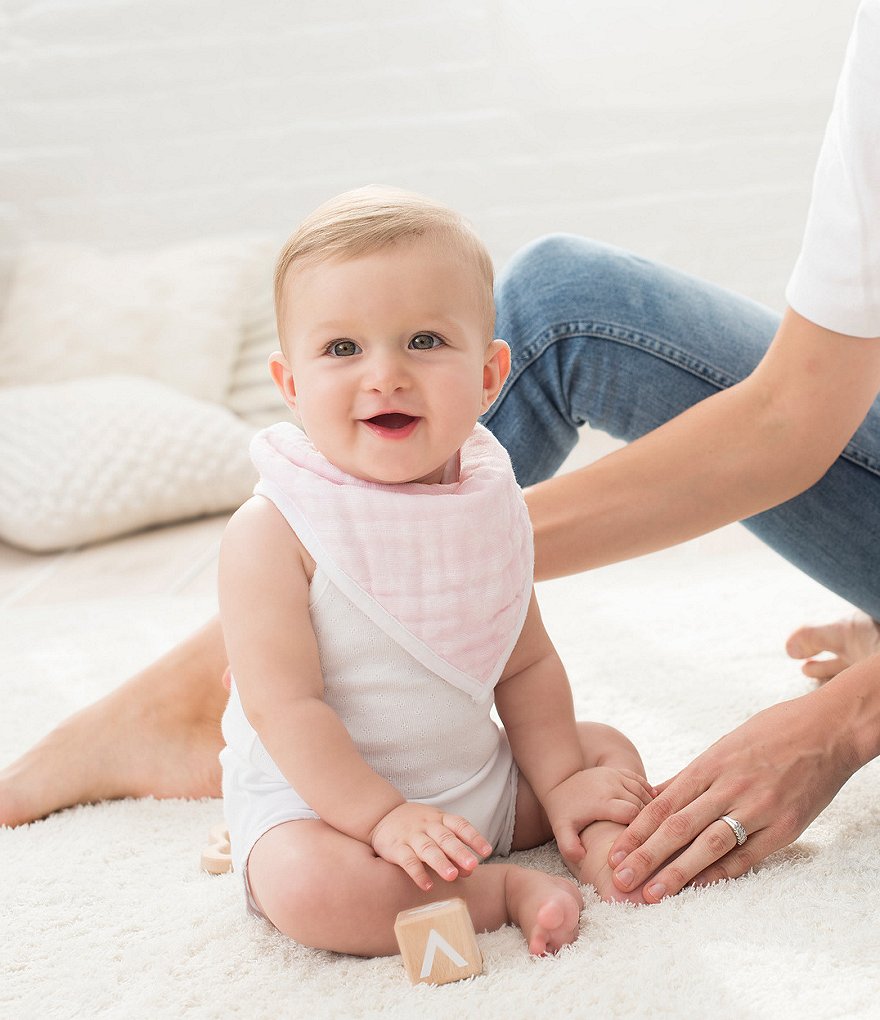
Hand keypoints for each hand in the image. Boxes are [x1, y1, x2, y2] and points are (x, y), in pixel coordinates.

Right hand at [369, 803, 492, 890]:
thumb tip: (471, 869)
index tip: (487, 852)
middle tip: (472, 866)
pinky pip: (407, 860)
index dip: (474, 838)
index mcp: (440, 819)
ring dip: (440, 862)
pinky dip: (417, 873)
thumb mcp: (436, 828)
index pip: (460, 825)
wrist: (381, 815)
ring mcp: (411, 836)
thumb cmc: (417, 826)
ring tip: (452, 876)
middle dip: (459, 852)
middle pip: (445, 838)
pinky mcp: (396, 848)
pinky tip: (427, 885)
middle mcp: (427, 826)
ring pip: (427, 849)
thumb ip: (453, 847)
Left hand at [543, 767, 654, 864]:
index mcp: (601, 800)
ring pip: (644, 791)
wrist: (559, 784)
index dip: (640, 829)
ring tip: (656, 827)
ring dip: (651, 808)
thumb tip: (581, 858)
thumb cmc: (563, 812)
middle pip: (641, 803)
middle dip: (648, 821)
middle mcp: (610, 784)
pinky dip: (650, 794)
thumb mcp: (562, 829)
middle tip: (655, 839)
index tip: (643, 844)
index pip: (631, 813)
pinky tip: (654, 808)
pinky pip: (640, 781)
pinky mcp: (618, 771)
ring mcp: (615, 775)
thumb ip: (569, 846)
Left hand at [606, 694, 857, 901]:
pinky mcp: (786, 826)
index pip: (664, 803)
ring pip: (709, 843)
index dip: (636, 830)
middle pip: (679, 825)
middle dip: (646, 855)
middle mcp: (729, 786)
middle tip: (620, 879)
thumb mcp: (724, 744)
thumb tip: (653, 795)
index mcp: (710, 764)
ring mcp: (758, 807)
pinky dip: (721, 873)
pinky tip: (700, 888)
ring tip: (653, 893)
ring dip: (678, 871)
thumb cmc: (772, 732)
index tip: (614, 853)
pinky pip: (748, 855)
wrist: (827, 729)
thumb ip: (690, 776)